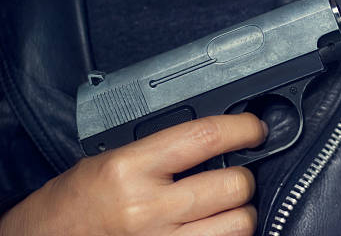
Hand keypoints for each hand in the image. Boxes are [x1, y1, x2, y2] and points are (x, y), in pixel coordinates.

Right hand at [0, 113, 267, 235]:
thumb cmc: (72, 206)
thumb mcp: (112, 162)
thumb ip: (162, 150)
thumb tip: (214, 140)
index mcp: (129, 169)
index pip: (204, 137)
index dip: (241, 128)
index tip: (253, 128)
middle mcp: (147, 209)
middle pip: (232, 184)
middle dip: (243, 177)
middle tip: (235, 174)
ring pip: (239, 224)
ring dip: (240, 213)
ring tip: (224, 207)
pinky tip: (211, 228)